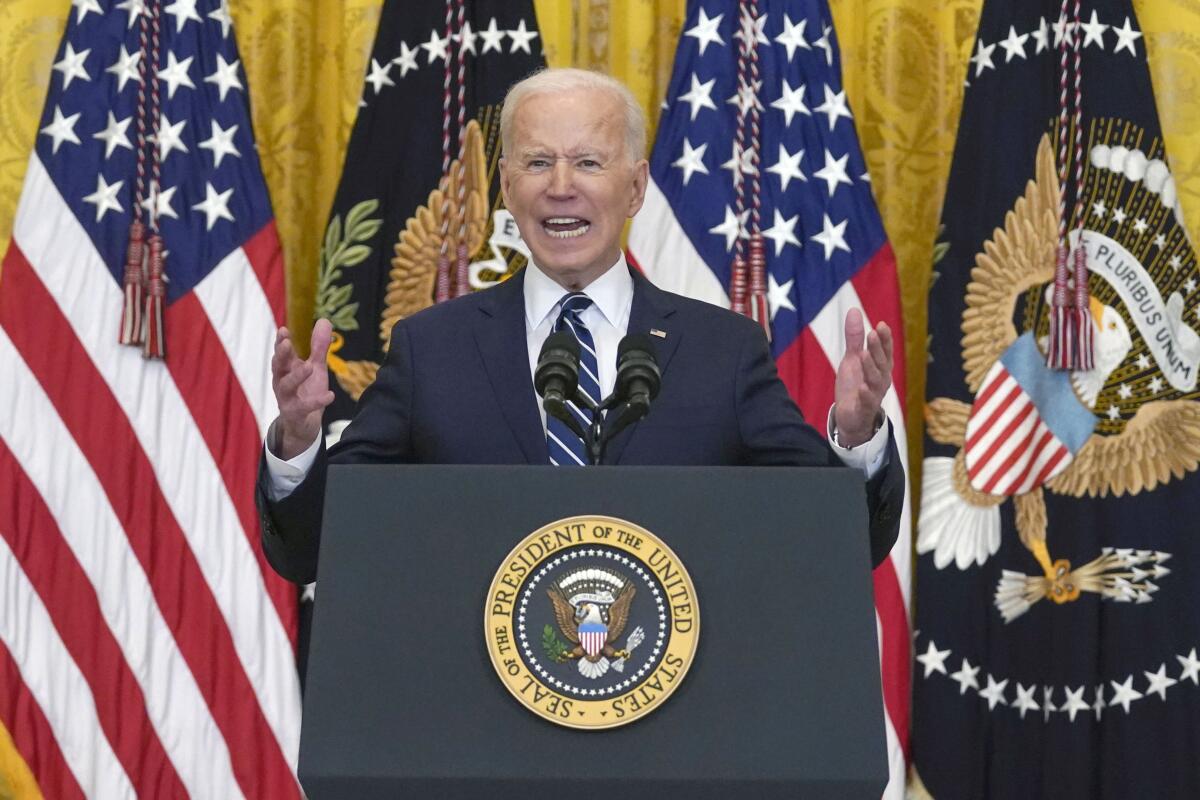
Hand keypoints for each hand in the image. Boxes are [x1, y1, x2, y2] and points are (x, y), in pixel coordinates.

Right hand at [271, 319, 335, 458]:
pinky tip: (330, 395)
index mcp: (285, 369)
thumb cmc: (306, 390)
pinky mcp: (295, 413)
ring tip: (309, 367)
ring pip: (287, 386)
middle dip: (281, 355)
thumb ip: (319, 347)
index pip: (281, 353)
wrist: (304, 424)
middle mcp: (282, 382)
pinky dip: (317, 401)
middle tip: (287, 343)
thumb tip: (324, 321)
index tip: (284, 330)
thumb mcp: (315, 367)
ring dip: (296, 376)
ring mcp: (286, 398)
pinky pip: (304, 407)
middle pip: (278, 367)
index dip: (281, 342)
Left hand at [833, 309, 892, 447]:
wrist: (851, 417)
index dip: (884, 339)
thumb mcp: (852, 359)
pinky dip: (866, 395)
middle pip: (881, 362)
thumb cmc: (855, 386)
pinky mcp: (864, 409)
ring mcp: (874, 395)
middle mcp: (881, 380)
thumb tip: (854, 310)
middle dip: (878, 348)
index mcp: (880, 367)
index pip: (884, 351)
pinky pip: (867, 402)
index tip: (881, 325)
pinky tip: (863, 387)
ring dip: (871, 367)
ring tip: (863, 354)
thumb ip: (854, 338)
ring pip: (875, 380)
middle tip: (873, 333)